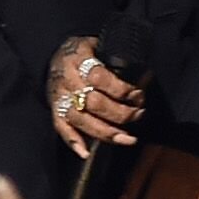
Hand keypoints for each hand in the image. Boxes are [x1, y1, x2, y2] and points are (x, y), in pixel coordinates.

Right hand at [47, 35, 145, 158]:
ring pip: (81, 119)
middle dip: (120, 113)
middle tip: (138, 115)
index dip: (121, 90)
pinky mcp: (54, 109)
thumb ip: (116, 60)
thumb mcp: (99, 45)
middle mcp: (67, 79)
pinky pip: (61, 128)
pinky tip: (87, 153)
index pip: (99, 78)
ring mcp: (59, 97)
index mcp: (78, 59)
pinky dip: (74, 141)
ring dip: (106, 132)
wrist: (55, 54)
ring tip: (128, 139)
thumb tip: (144, 78)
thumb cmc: (85, 51)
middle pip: (93, 102)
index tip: (137, 96)